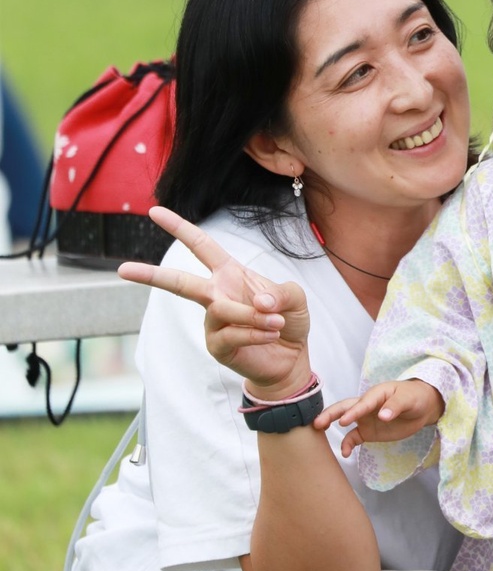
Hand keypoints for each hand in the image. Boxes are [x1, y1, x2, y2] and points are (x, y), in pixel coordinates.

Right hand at [118, 205, 310, 394]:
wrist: (291, 358)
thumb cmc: (287, 320)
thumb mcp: (293, 298)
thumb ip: (280, 293)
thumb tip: (258, 302)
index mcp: (229, 274)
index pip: (201, 246)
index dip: (179, 228)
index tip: (154, 212)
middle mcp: (215, 295)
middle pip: (179, 282)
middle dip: (150, 275)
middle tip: (122, 269)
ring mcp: (213, 322)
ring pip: (221, 309)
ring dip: (253, 316)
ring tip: (276, 322)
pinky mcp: (217, 345)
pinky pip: (233, 333)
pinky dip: (257, 332)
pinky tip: (271, 334)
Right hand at [317, 379, 444, 458]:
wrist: (422, 407)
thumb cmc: (415, 397)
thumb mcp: (409, 400)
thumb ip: (395, 406)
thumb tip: (382, 416)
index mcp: (376, 394)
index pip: (363, 403)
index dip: (354, 412)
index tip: (344, 422)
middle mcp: (366, 405)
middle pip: (345, 407)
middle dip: (330, 414)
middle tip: (317, 422)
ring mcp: (365, 418)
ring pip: (345, 420)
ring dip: (332, 424)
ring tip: (319, 432)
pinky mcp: (368, 431)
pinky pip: (353, 437)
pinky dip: (347, 444)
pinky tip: (344, 453)